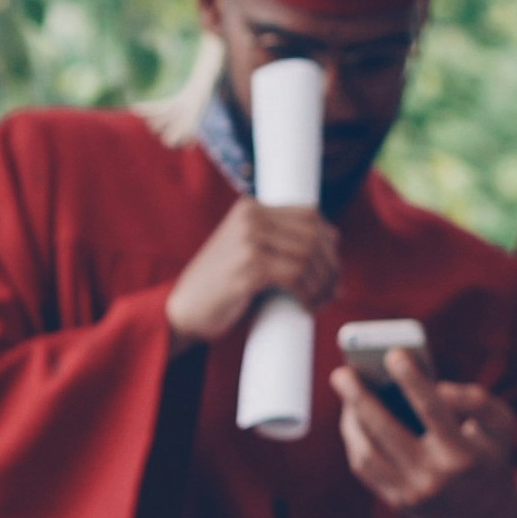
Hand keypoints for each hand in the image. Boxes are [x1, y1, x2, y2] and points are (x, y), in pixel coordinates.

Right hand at [164, 198, 339, 341]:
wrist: (183, 309)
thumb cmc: (220, 285)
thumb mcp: (246, 250)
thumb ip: (277, 240)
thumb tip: (333, 247)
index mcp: (249, 208)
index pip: (308, 214)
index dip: (328, 240)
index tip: (332, 266)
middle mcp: (250, 218)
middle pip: (313, 235)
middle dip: (330, 266)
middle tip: (333, 290)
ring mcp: (248, 241)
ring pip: (308, 256)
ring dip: (323, 284)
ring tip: (321, 301)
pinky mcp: (249, 268)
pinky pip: (296, 277)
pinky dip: (309, 294)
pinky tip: (307, 306)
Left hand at [336, 350, 516, 517]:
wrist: (483, 514)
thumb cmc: (488, 454)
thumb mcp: (500, 426)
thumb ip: (476, 400)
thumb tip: (438, 387)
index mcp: (465, 455)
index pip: (433, 410)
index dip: (412, 380)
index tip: (393, 354)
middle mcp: (436, 477)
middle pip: (387, 430)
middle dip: (359, 397)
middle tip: (342, 371)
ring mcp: (413, 493)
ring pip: (367, 451)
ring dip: (351, 418)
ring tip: (346, 389)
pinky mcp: (396, 502)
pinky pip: (364, 467)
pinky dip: (354, 438)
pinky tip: (352, 415)